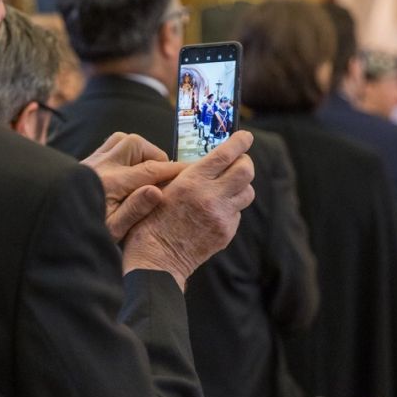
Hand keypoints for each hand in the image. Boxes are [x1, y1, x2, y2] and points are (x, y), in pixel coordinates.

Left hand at [81, 132, 184, 242]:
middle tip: (162, 175)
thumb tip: (156, 191)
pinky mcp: (87, 163)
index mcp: (112, 184)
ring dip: (139, 151)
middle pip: (135, 144)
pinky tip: (129, 170)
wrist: (56, 227)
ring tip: (147, 171)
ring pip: (122, 140)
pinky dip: (125, 151)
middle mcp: (101, 166)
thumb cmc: (85, 233)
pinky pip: (109, 145)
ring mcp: (92, 162)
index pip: (150, 169)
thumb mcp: (113, 231)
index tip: (191, 170)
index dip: (174, 169)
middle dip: (154, 156)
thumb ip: (135, 210)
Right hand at [122, 130, 254, 288]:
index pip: (227, 154)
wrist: (155, 260)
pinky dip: (231, 207)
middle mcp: (211, 197)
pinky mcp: (225, 232)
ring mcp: (222, 216)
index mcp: (192, 181)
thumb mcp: (161, 188)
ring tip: (226, 186)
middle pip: (246, 170)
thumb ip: (184, 173)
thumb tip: (203, 160)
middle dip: (244, 162)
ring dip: (239, 185)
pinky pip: (237, 213)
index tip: (246, 136)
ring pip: (247, 192)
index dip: (240, 142)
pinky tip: (214, 210)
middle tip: (238, 161)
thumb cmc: (149, 221)